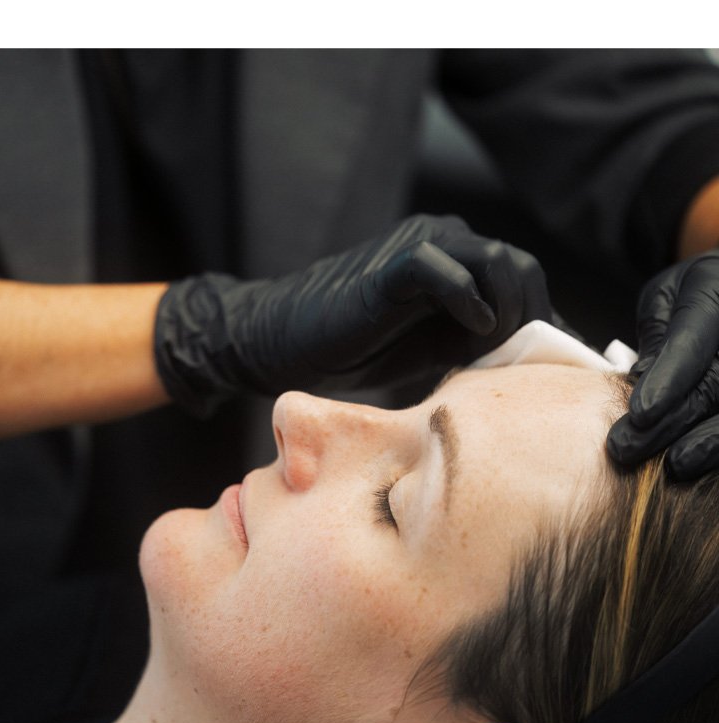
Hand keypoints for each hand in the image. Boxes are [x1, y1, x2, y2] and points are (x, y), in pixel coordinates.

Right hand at [155, 214, 552, 416]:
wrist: (286, 341)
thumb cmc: (357, 347)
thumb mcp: (436, 348)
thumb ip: (483, 343)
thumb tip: (542, 364)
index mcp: (456, 258)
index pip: (523, 279)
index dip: (544, 322)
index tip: (549, 368)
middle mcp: (443, 241)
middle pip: (519, 266)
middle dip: (532, 317)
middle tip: (518, 363)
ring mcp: (416, 249)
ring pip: (493, 258)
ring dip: (508, 310)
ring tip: (494, 351)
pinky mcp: (388, 267)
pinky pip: (439, 266)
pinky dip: (465, 297)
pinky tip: (472, 331)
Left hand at [608, 250, 718, 478]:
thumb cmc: (691, 292)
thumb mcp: (665, 297)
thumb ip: (658, 334)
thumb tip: (642, 382)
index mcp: (715, 286)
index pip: (693, 341)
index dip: (670, 380)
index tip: (640, 413)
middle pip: (716, 383)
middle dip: (673, 421)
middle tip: (626, 449)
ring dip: (708, 442)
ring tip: (673, 467)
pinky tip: (699, 461)